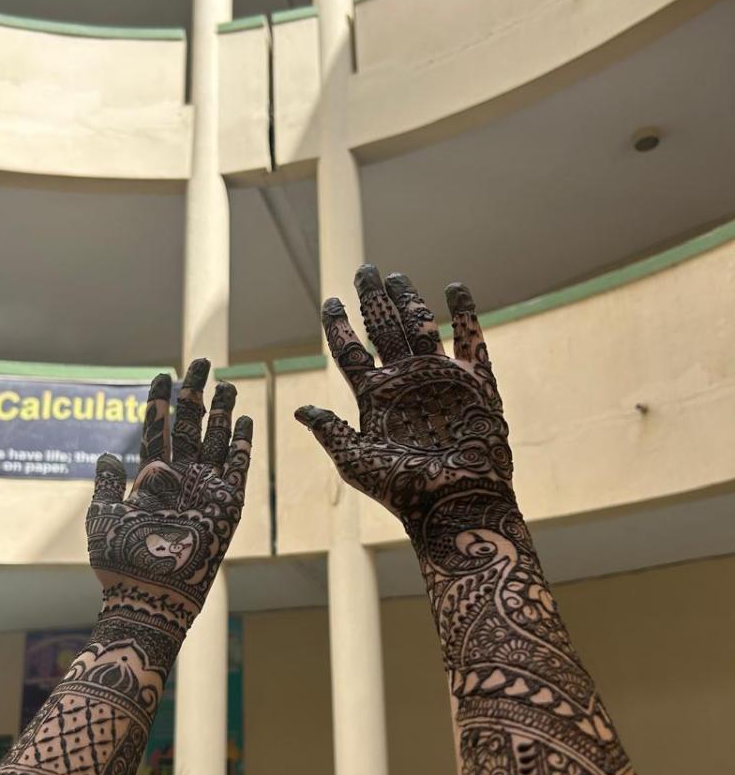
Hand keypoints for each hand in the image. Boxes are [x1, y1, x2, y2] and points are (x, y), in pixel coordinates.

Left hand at [87, 359, 251, 650]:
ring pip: (215, 440)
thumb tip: (107, 454)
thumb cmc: (121, 563)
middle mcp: (179, 478)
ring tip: (226, 383)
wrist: (151, 594)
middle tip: (200, 362)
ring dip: (221, 411)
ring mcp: (204, 489)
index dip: (159, 402)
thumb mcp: (103, 519)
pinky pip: (236, 468)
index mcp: (149, 477)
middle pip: (189, 425)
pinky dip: (240, 443)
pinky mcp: (226, 504)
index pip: (156, 429)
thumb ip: (107, 485)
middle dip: (195, 393)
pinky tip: (244, 420)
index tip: (162, 374)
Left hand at [294, 265, 512, 548]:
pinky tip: (454, 287)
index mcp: (375, 398)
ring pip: (421, 327)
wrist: (456, 503)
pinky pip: (471, 341)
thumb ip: (331, 431)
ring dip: (409, 300)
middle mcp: (405, 382)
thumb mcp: (356, 461)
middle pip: (384, 330)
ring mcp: (440, 379)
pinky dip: (465, 313)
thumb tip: (299, 410)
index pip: (351, 352)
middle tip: (364, 270)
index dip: (339, 326)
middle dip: (373, 300)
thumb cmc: (405, 490)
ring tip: (396, 277)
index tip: (330, 301)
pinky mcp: (475, 383)